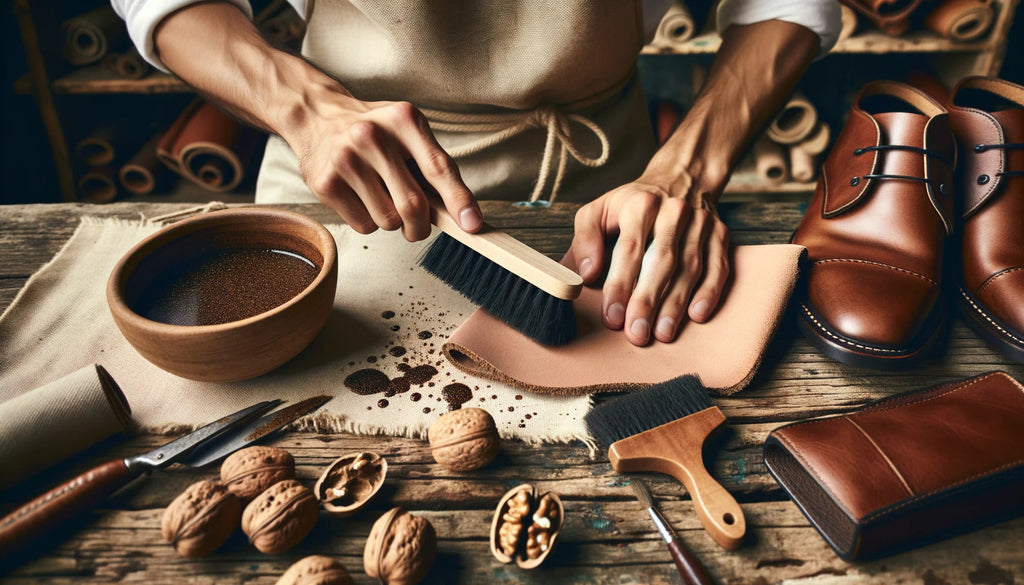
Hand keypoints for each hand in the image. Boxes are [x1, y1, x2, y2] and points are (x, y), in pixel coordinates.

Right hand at [151, 2, 481, 241]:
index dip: (458, 199)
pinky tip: (360, 197)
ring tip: (379, 194)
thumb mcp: (407, 132)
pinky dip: (369, 221)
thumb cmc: (375, 131)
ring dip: (391, 221)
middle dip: (421, 226)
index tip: (473, 225)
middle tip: (418, 227)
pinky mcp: (325, 182)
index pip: (438, 168)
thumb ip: (433, 167)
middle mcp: (373, 136)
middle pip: (413, 206)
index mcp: (403, 120)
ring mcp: (346, 159)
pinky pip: (363, 226)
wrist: (317, 116)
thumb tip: (463, 216)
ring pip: (387, 221)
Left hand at [568, 180, 729, 345]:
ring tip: (662, 333)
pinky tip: (697, 315)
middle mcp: (674, 211)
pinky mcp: (720, 234)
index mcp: (640, 203)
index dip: (620, 285)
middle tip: (636, 333)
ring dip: (676, 303)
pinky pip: (718, 266)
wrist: (682, 176)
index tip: (612, 316)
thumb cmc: (633, 203)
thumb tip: (585, 274)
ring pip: (690, 267)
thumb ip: (585, 240)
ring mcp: (701, 223)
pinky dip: (709, 292)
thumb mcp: (599, 210)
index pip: (630, 249)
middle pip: (662, 261)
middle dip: (648, 300)